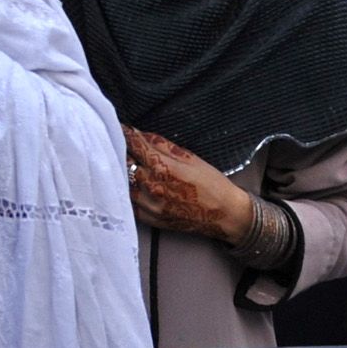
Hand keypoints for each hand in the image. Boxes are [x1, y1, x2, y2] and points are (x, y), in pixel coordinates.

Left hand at [125, 126, 255, 243]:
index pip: (134, 145)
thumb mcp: (189, 157)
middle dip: (122, 152)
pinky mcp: (151, 219)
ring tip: (125, 165)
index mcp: (163, 168)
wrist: (226, 215)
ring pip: (124, 183)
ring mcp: (151, 204)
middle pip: (124, 163)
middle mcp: (153, 186)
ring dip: (122, 172)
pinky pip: (129, 203)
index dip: (125, 134)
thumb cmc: (212, 185)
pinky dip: (128, 191)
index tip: (119, 129)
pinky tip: (132, 185)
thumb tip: (138, 133)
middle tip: (120, 145)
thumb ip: (160, 144)